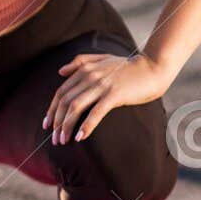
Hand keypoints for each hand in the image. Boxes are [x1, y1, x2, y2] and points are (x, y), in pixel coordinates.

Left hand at [42, 52, 171, 144]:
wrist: (153, 67)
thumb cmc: (129, 67)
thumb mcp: (103, 59)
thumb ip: (80, 62)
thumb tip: (60, 71)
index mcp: (85, 69)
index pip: (61, 92)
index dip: (52, 109)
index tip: (47, 125)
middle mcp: (90, 76)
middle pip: (65, 101)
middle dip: (57, 122)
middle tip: (54, 139)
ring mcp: (102, 85)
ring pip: (76, 107)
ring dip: (67, 126)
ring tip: (63, 141)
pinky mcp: (115, 94)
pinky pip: (96, 112)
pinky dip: (86, 125)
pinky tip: (80, 137)